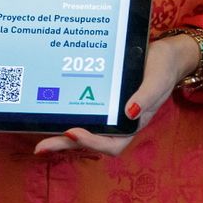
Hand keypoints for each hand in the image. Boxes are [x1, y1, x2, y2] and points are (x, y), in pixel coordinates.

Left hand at [32, 33, 201, 156]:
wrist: (163, 54)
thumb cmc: (162, 69)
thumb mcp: (157, 81)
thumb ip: (146, 97)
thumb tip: (129, 111)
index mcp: (132, 123)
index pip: (112, 144)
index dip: (92, 142)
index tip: (73, 133)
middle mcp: (117, 121)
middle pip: (90, 139)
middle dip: (65, 144)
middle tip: (40, 147)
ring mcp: (107, 111)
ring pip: (83, 127)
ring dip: (61, 133)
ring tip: (39, 138)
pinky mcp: (99, 97)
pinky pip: (82, 109)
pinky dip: (67, 113)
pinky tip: (50, 109)